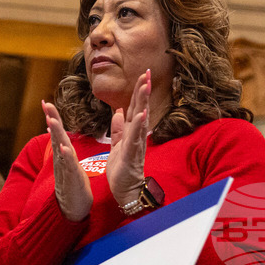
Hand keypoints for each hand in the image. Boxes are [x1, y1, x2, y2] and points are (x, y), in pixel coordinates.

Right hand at [43, 100, 92, 221]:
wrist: (73, 209)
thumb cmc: (73, 185)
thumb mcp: (67, 163)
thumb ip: (60, 148)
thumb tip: (52, 134)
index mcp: (64, 154)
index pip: (58, 132)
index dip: (52, 117)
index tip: (46, 102)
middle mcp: (62, 160)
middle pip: (56, 136)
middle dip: (51, 119)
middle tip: (45, 104)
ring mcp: (66, 169)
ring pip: (61, 148)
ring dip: (56, 134)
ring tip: (51, 120)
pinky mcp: (72, 179)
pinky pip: (69, 166)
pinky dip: (67, 156)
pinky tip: (64, 147)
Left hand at [107, 70, 150, 206]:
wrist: (126, 192)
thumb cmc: (123, 170)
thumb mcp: (117, 146)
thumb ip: (118, 129)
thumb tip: (117, 111)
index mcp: (131, 133)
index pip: (134, 108)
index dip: (138, 92)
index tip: (142, 74)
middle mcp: (136, 136)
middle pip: (140, 109)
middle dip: (143, 91)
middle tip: (147, 72)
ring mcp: (136, 144)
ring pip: (140, 120)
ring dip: (142, 102)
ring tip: (145, 86)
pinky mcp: (132, 155)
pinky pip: (135, 138)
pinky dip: (138, 126)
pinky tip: (141, 114)